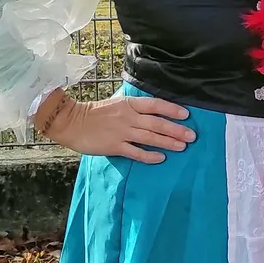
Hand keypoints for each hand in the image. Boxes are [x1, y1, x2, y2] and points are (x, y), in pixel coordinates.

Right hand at [41, 90, 196, 163]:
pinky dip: (149, 155)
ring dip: (168, 142)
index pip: (155, 105)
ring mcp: (122, 132)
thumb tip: (154, 112)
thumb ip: (134, 108)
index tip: (187, 114)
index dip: (172, 109)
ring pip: (150, 137)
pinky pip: (135, 152)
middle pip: (157, 123)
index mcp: (129, 104)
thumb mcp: (117, 104)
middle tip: (192, 136)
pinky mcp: (114, 146)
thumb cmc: (95, 113)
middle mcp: (129, 117)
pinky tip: (161, 158)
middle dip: (176, 129)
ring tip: (182, 146)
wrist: (72, 122)